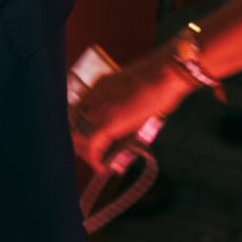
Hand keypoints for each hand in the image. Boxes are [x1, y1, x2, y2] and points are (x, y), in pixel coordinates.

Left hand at [71, 46, 188, 169]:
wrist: (166, 74)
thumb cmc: (160, 81)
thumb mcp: (136, 91)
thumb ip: (125, 103)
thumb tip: (129, 118)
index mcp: (101, 84)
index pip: (79, 108)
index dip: (81, 125)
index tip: (88, 137)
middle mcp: (95, 93)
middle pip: (74, 121)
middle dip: (80, 140)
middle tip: (92, 153)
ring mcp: (101, 107)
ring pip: (78, 134)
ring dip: (86, 150)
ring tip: (97, 161)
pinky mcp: (110, 121)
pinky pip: (92, 144)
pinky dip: (94, 158)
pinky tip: (101, 167)